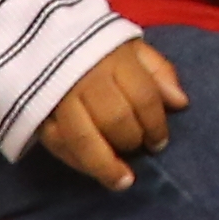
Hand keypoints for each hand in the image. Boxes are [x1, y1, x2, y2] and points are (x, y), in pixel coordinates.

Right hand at [34, 34, 185, 190]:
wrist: (43, 37)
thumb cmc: (100, 48)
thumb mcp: (134, 48)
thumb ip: (159, 73)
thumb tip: (181, 103)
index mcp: (115, 59)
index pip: (143, 97)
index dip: (156, 124)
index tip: (160, 144)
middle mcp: (86, 78)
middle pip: (114, 119)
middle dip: (131, 141)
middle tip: (139, 150)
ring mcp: (58, 97)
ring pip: (82, 139)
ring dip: (104, 165)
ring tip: (122, 182)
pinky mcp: (37, 113)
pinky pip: (56, 144)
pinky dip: (76, 162)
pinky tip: (92, 172)